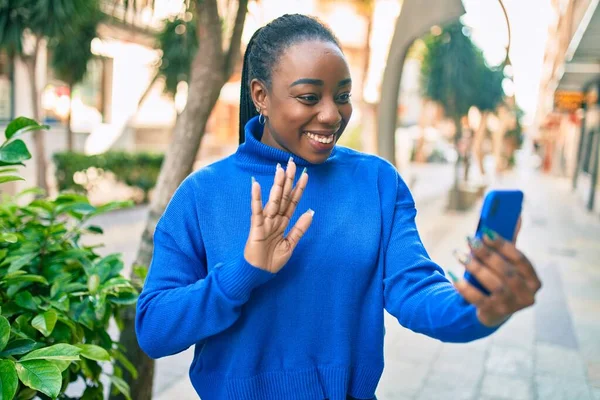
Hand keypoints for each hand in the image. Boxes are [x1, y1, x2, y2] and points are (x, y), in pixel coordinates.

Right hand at [244, 158, 313, 272]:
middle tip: (292, 163)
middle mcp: (275, 219)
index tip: (306, 175)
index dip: (299, 188)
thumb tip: (311, 212)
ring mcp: (265, 222)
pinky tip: (256, 185)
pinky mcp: (255, 227)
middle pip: (284, 196)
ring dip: (277, 185)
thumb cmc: (272, 261)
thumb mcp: (291, 244)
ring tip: (280, 169)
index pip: (293, 202)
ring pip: (273, 200)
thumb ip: (300, 228)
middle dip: (288, 180)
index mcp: (283, 222)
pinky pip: (256, 211)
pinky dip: (256, 198)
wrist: (258, 274)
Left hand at [451, 220, 541, 326]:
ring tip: (459, 254)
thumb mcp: (506, 262)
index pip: (521, 259)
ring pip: (493, 285)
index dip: (503, 244)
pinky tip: (453, 274)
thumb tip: (517, 215)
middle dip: (486, 254)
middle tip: (469, 240)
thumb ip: (510, 242)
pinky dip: (464, 286)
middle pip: (507, 272)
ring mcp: (510, 308)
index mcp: (534, 280)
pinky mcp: (492, 314)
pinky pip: (477, 299)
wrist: (490, 311)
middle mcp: (527, 296)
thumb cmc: (499, 279)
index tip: (485, 231)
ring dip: (474, 267)